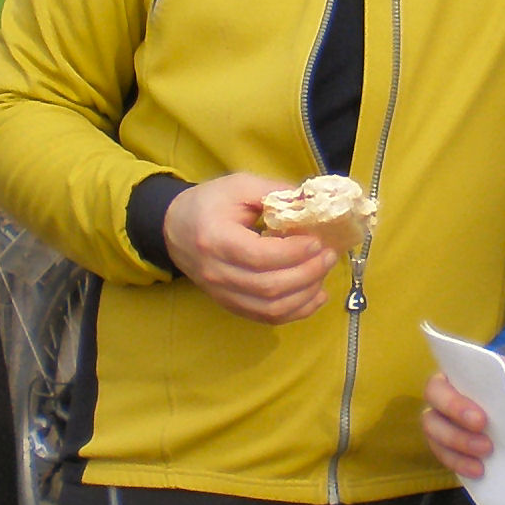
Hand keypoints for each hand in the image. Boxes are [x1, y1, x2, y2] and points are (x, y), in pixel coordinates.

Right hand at [162, 173, 335, 324]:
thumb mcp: (240, 186)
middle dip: (308, 273)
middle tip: (329, 255)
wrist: (175, 228)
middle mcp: (216, 273)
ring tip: (324, 272)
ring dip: (306, 294)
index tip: (317, 241)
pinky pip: (267, 317)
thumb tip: (314, 205)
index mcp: (215, 239)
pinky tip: (316, 296)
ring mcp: (222, 293)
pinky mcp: (231, 304)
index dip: (293, 253)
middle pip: (269, 286)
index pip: (259, 256)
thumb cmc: (209, 203)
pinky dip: (297, 311)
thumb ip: (276, 193)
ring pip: (271, 308)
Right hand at [422, 363, 504, 480]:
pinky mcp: (447, 444)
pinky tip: (478, 472)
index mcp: (460, 375)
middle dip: (456, 430)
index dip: (455, 403)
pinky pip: (442, 456)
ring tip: (484, 459)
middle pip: (432, 411)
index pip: (442, 383)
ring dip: (457, 449)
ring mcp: (442, 422)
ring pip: (434, 435)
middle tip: (486, 443)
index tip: (483, 419)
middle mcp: (444, 397)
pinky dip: (458, 464)